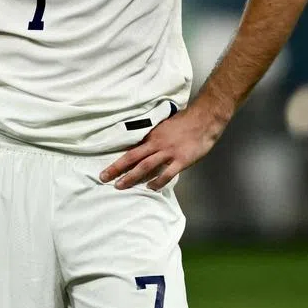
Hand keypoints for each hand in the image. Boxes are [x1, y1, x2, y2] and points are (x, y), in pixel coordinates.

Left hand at [100, 105, 225, 190]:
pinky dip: (158, 182)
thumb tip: (142, 144)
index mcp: (151, 136)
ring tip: (120, 186)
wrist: (204, 120)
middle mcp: (156, 144)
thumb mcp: (163, 126)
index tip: (106, 167)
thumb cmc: (184, 122)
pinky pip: (167, 174)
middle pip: (132, 157)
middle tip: (103, 178)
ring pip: (145, 166)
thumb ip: (153, 136)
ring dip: (132, 177)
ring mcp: (168, 153)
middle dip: (116, 169)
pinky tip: (150, 188)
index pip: (130, 149)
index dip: (117, 159)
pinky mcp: (181, 160)